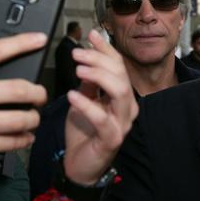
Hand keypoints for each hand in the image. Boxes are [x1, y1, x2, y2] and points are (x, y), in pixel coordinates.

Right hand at [0, 33, 48, 185]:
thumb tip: (3, 72)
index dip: (22, 43)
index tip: (40, 38)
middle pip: (17, 88)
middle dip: (38, 94)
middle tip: (41, 96)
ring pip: (18, 119)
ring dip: (33, 120)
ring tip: (33, 119)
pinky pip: (8, 142)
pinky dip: (22, 140)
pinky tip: (23, 137)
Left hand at [63, 30, 137, 184]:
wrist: (79, 166)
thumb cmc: (83, 133)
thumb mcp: (83, 99)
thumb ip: (88, 81)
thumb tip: (87, 57)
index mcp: (121, 96)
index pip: (119, 66)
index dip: (106, 48)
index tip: (92, 34)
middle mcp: (127, 107)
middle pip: (120, 74)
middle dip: (99, 59)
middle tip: (76, 53)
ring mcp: (122, 123)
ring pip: (119, 91)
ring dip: (98, 76)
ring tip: (78, 69)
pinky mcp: (112, 138)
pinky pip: (103, 118)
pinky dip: (87, 104)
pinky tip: (72, 95)